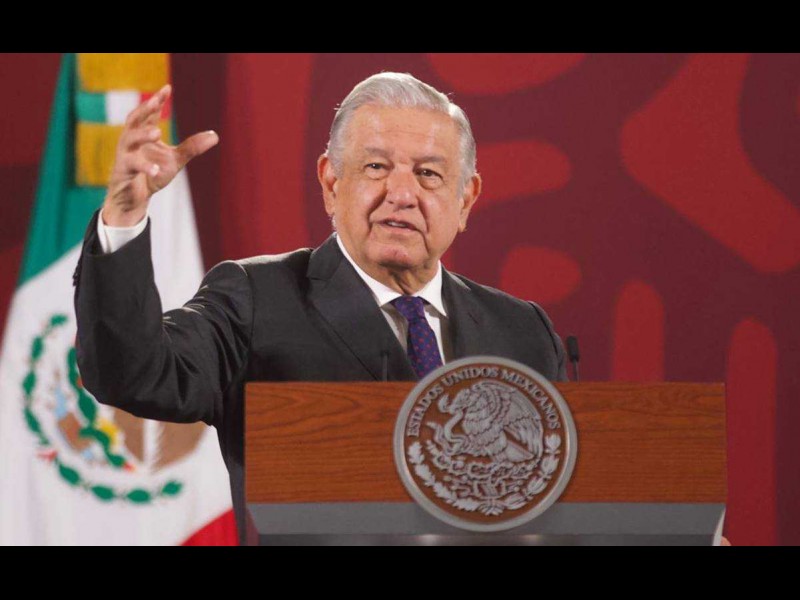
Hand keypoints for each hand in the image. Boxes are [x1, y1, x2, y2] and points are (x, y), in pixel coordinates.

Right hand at [102, 84, 218, 226]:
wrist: (133, 199)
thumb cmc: (151, 174)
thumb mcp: (175, 160)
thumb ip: (191, 147)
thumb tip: (215, 135)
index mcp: (142, 134)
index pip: (149, 113)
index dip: (157, 101)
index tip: (167, 88)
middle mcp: (131, 141)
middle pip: (134, 120)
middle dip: (144, 110)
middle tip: (156, 102)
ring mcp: (124, 155)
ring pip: (129, 139)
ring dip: (142, 134)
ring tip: (156, 132)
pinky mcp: (122, 172)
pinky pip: (131, 166)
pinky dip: (144, 167)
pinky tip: (155, 170)